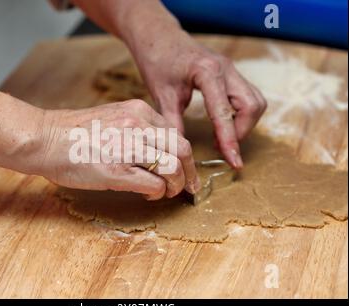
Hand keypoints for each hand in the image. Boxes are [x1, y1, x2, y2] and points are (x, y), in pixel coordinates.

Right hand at [36, 99, 199, 199]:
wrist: (45, 138)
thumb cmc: (73, 131)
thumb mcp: (112, 117)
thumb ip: (137, 127)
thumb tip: (156, 150)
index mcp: (137, 111)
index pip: (175, 133)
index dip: (183, 154)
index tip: (183, 166)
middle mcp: (138, 125)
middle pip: (182, 149)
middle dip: (190, 171)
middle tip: (190, 185)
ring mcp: (129, 147)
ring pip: (173, 168)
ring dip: (177, 184)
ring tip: (170, 192)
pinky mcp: (118, 171)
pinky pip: (154, 184)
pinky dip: (158, 193)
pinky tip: (150, 195)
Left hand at [132, 31, 266, 168]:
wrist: (158, 37)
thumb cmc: (157, 62)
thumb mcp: (162, 95)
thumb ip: (173, 124)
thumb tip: (181, 153)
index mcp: (208, 72)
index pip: (224, 112)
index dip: (230, 140)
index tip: (235, 162)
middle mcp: (226, 68)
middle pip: (252, 105)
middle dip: (242, 131)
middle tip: (222, 147)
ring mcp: (231, 69)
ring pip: (255, 100)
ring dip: (244, 123)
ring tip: (222, 138)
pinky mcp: (230, 72)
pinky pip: (248, 95)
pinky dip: (241, 113)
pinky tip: (222, 123)